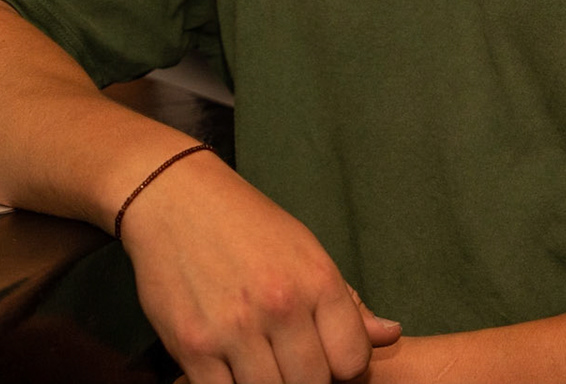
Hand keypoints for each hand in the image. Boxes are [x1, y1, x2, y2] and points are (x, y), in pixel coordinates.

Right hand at [118, 150, 400, 382]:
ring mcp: (235, 329)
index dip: (343, 369)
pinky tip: (230, 368)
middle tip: (289, 361)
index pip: (353, 361)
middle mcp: (281, 305)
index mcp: (317, 280)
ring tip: (261, 362)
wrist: (176, 199)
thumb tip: (390, 334)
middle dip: (305, 379)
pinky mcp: (193, 347)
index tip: (326, 358)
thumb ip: (347, 302)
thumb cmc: (248, 225)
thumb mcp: (306, 251)